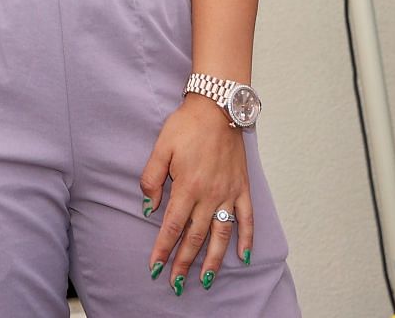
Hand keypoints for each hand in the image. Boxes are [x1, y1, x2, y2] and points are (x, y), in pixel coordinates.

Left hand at [140, 97, 253, 293]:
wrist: (217, 109)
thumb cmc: (185, 127)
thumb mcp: (160, 148)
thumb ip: (151, 178)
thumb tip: (148, 206)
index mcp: (186, 187)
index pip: (171, 227)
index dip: (163, 249)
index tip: (156, 267)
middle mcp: (209, 196)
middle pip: (194, 237)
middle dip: (184, 262)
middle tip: (176, 284)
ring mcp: (228, 194)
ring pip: (220, 235)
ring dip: (213, 259)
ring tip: (205, 279)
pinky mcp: (242, 189)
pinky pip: (246, 220)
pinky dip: (246, 239)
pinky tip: (243, 256)